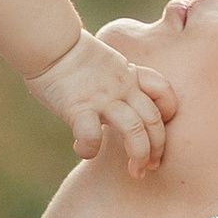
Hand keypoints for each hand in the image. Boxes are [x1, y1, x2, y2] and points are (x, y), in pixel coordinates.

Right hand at [26, 27, 177, 176]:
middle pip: (153, 118)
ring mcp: (102, 98)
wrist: (49, 45)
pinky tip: (82, 151)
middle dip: (157, 147)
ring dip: (139, 154)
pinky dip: (89, 149)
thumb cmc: (68, 57)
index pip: (163, 92)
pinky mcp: (79, 107)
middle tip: (150, 166)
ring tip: (135, 172)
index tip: (157, 133)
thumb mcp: (103, 65)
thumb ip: (114, 83)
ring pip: (134, 129)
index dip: (168, 114)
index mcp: (129, 76)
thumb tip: (114, 107)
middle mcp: (122, 88)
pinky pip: (91, 136)